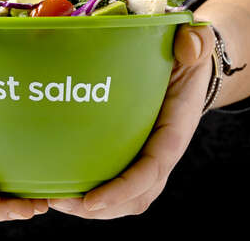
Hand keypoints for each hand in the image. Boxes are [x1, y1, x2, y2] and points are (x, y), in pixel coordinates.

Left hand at [48, 24, 215, 218]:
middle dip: (97, 207)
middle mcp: (159, 154)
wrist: (183, 72)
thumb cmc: (183, 61)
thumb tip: (190, 47)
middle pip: (133, 197)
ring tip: (54, 199)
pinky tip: (63, 185)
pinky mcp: (131, 156)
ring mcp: (145, 159)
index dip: (122, 190)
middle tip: (57, 200)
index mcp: (172, 132)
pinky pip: (114, 185)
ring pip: (122, 200)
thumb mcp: (191, 46)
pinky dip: (90, 193)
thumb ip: (195, 42)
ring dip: (88, 207)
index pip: (150, 171)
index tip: (90, 201)